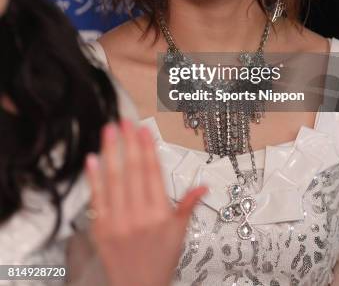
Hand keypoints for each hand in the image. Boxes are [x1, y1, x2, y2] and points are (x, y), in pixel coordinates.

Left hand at [85, 120, 206, 285]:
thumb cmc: (160, 260)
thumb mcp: (180, 233)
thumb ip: (188, 205)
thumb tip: (202, 186)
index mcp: (159, 213)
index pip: (153, 172)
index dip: (148, 148)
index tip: (144, 129)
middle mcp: (138, 215)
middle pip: (133, 170)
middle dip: (129, 142)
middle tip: (125, 121)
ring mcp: (117, 221)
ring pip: (114, 179)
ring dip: (111, 152)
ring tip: (109, 130)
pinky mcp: (100, 228)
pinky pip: (97, 197)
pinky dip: (94, 177)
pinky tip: (93, 158)